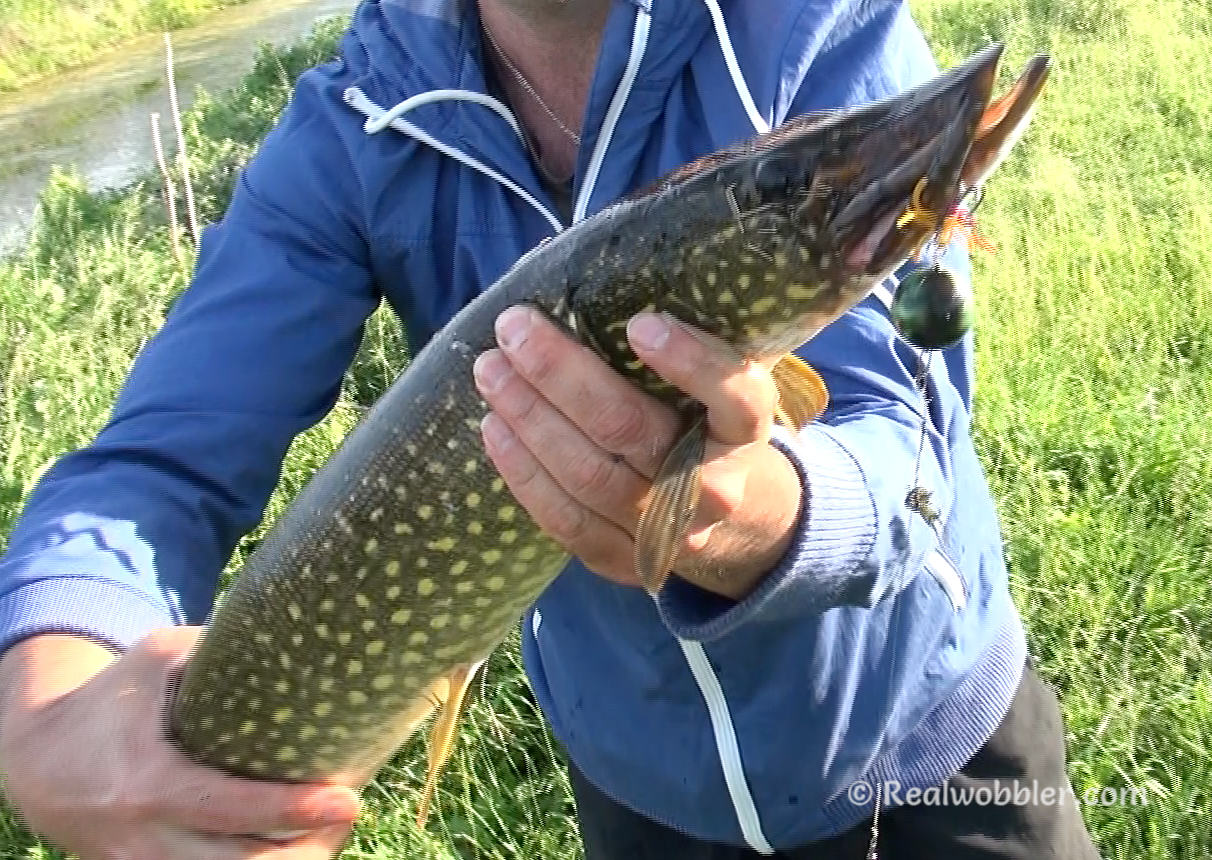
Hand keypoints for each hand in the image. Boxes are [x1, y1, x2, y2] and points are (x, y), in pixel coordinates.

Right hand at [0, 630, 360, 859]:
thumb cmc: (110, 700)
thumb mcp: (156, 660)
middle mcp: (146, 838)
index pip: (231, 809)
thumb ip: (218, 649)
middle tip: (348, 810)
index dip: (291, 809)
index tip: (347, 799)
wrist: (37, 761)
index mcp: (149, 783)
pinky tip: (292, 841)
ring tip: (329, 826)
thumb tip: (294, 624)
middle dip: (307, 846)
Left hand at [473, 305, 803, 599]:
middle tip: (514, 329)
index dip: (691, 362)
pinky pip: (566, 521)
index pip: (736, 397)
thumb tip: (581, 267)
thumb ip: (676, 339)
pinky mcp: (627, 561)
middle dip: (562, 374)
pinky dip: (523, 473)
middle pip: (632, 431)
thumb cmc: (708, 425)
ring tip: (490, 371)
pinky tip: (494, 429)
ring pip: (589, 477)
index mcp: (747, 432)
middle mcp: (716, 488)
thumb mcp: (716, 384)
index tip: (641, 324)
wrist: (735, 521)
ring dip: (529, 418)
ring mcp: (670, 534)